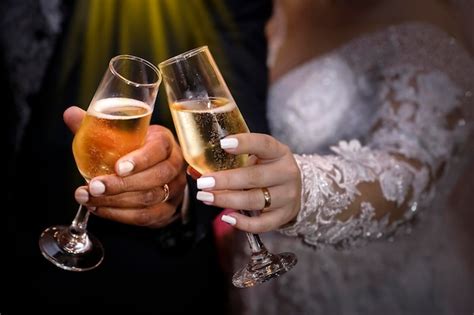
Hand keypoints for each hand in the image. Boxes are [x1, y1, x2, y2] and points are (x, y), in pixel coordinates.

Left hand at [64, 106, 186, 227]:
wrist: (156, 170)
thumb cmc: (137, 149)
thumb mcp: (123, 135)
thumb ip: (99, 127)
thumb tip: (70, 113)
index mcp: (165, 142)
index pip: (159, 150)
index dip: (140, 160)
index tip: (118, 167)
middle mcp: (174, 166)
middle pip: (155, 177)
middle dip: (121, 185)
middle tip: (94, 186)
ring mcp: (174, 189)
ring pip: (150, 199)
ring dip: (116, 201)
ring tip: (89, 198)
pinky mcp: (167, 209)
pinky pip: (146, 216)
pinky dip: (120, 215)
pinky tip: (100, 208)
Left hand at [195, 133, 300, 232]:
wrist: (292, 190)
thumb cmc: (267, 170)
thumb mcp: (255, 159)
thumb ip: (229, 161)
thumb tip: (194, 170)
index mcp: (279, 152)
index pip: (264, 144)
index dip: (244, 143)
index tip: (223, 144)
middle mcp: (286, 173)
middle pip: (254, 177)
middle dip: (226, 180)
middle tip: (204, 183)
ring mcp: (287, 196)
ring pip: (255, 200)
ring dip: (227, 200)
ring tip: (207, 198)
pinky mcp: (284, 216)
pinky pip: (262, 223)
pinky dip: (243, 222)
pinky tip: (227, 217)